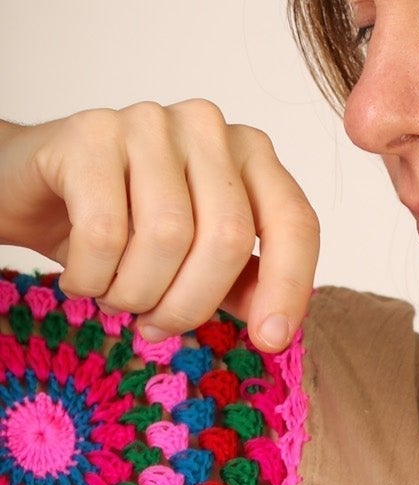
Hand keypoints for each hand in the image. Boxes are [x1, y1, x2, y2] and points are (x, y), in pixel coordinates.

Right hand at [0, 102, 319, 351]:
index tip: (269, 341)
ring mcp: (148, 121)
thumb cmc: (127, 229)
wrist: (37, 194)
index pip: (294, 221)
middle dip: (191, 304)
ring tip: (116, 297)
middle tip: (156, 325)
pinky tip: (83, 279)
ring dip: (136, 294)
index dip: (289, 287)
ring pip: (167, 237)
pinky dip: (93, 277)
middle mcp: (206, 126)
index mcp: (249, 155)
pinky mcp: (90, 132)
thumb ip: (243, 284)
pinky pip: (106, 233)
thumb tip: (273, 327)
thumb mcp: (196, 264)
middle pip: (227, 238)